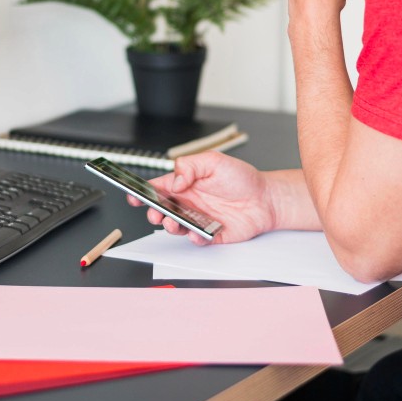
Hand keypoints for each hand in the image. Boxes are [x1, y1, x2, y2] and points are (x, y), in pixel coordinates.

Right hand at [125, 151, 276, 245]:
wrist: (267, 198)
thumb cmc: (243, 178)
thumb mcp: (214, 161)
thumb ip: (190, 167)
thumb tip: (174, 181)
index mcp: (187, 184)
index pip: (160, 188)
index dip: (144, 192)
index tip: (134, 196)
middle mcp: (190, 203)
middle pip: (163, 210)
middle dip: (154, 213)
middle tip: (156, 213)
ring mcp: (199, 219)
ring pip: (176, 226)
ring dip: (170, 226)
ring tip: (172, 222)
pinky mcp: (211, 234)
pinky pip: (197, 239)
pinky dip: (194, 238)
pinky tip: (197, 233)